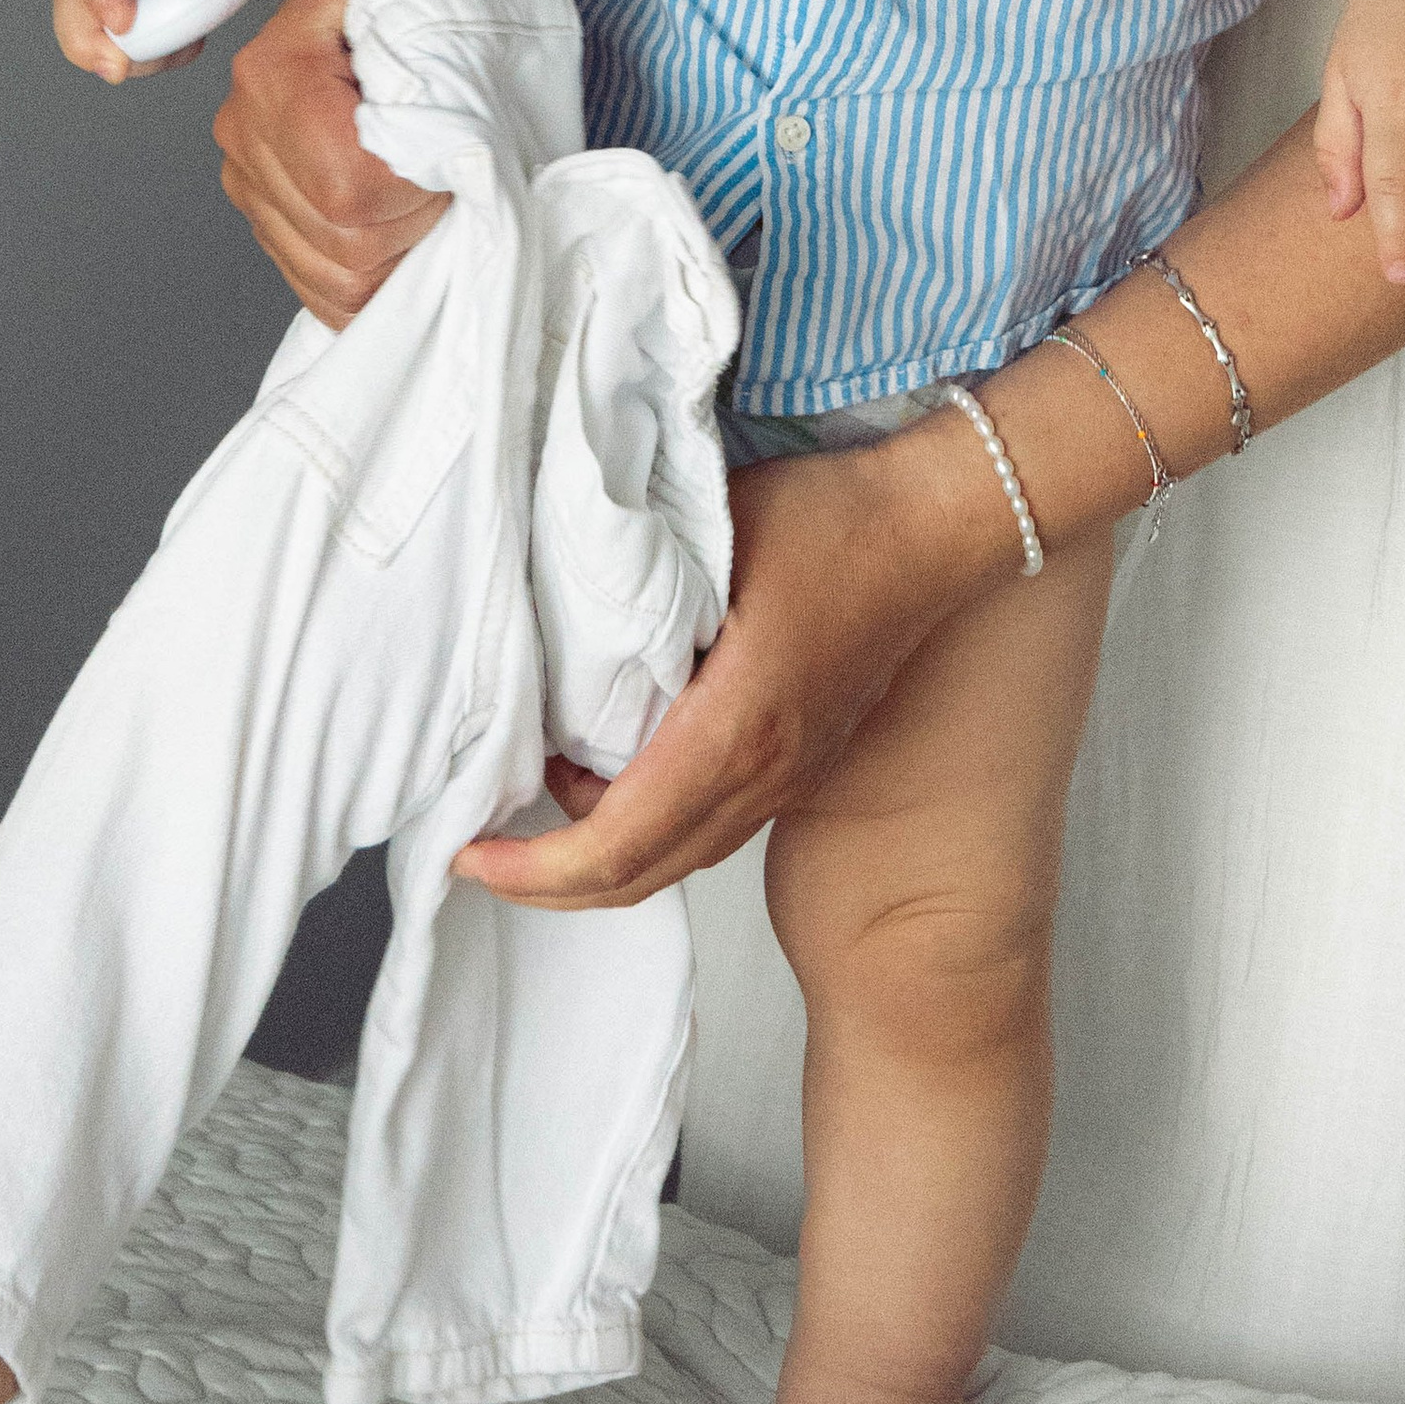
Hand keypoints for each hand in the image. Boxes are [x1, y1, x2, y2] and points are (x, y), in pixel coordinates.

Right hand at [211, 0, 447, 322]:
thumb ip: (432, 69)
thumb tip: (437, 152)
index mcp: (276, 72)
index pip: (349, 188)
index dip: (415, 190)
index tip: (451, 158)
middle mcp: (246, 130)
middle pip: (346, 243)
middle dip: (417, 223)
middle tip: (447, 174)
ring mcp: (249, 179)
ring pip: (337, 277)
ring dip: (399, 252)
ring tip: (424, 191)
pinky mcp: (264, 213)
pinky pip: (320, 287)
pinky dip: (373, 277)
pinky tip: (398, 228)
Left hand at [452, 430, 1004, 909]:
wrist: (936, 529)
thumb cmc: (832, 519)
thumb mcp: (712, 529)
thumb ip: (629, 574)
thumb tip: (546, 602)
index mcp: (736, 727)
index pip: (620, 840)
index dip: (535, 867)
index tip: (468, 851)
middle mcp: (763, 772)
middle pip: (642, 876)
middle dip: (549, 884)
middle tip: (477, 852)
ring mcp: (786, 776)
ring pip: (678, 861)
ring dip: (599, 857)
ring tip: (533, 805)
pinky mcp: (798, 763)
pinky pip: (709, 830)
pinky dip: (647, 831)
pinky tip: (608, 775)